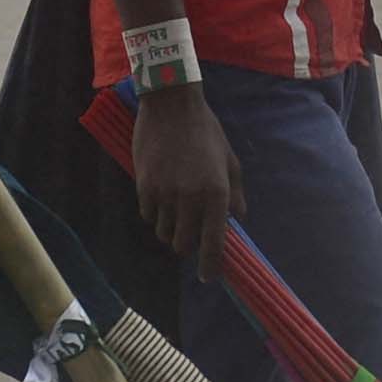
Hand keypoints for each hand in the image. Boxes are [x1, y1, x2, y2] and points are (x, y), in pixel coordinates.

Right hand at [132, 85, 242, 277]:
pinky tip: (160, 194)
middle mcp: (190, 198)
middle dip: (187, 245)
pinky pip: (148, 216)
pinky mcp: (144, 186)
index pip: (213, 244)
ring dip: (170, 228)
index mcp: (216, 193)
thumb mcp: (229, 159)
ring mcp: (165, 193)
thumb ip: (235, 192)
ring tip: (175, 209)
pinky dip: (155, 213)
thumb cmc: (205, 131)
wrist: (171, 104)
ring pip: (163, 233)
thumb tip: (238, 219)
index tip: (207, 277)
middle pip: (183, 245)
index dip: (210, 267)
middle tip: (190, 232)